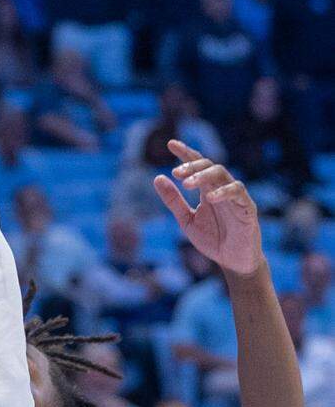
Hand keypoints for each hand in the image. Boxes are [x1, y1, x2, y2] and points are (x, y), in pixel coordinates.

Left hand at [154, 139, 262, 277]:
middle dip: (192, 165)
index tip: (170, 144)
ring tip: (186, 184)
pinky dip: (223, 191)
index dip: (186, 152)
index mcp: (207, 189)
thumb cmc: (213, 240)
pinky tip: (209, 197)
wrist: (233, 262)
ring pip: (222, 174)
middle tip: (176, 173)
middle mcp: (221, 188)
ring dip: (204, 175)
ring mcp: (235, 196)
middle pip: (209, 165)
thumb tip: (157, 177)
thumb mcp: (187, 220)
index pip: (198, 164)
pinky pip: (237, 192)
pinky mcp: (248, 208)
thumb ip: (173, 201)